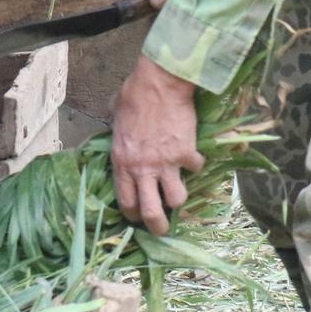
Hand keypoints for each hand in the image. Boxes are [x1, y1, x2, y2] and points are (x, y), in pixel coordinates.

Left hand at [110, 55, 204, 235]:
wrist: (160, 83)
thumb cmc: (134, 95)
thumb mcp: (115, 115)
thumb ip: (116, 130)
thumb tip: (114, 125)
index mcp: (122, 161)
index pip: (125, 201)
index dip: (132, 214)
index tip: (137, 216)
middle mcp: (142, 168)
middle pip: (151, 212)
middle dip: (157, 226)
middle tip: (162, 228)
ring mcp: (166, 163)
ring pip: (176, 199)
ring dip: (179, 196)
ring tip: (179, 188)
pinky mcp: (186, 153)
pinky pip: (195, 168)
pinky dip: (196, 164)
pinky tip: (193, 155)